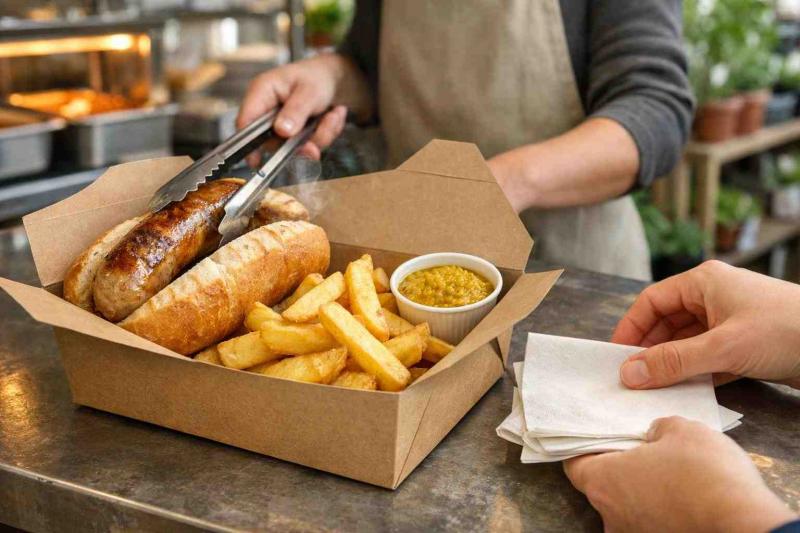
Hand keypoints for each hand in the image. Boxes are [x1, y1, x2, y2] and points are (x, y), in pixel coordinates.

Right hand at [237, 54, 348, 163]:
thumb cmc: (317, 76)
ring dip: (320, 135)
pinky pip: (309, 146)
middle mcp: (268, 111)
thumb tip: (281, 131)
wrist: (334, 79)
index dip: (248, 143)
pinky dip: (325, 134)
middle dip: (303, 140)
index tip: (256, 161)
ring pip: (295, 147)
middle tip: (324, 129)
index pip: (245, 121)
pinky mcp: (293, 135)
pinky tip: (331, 116)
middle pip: (274, 142)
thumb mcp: (309, 91)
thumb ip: (296, 110)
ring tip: (332, 114)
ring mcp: (280, 125)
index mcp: (262, 92)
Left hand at [565, 416, 795, 532]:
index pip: (575, 464)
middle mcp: (612, 516)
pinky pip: (651, 522)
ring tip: (669, 470)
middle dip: (619, 467)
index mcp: (604, 482)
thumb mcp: (681, 429)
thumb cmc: (706, 474)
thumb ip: (657, 428)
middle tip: (641, 447)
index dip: (586, 447)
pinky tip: (684, 494)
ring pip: (628, 507)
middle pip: (602, 486)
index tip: (600, 435)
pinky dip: (661, 508)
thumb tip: (654, 436)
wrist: (746, 525)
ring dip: (642, 490)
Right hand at [612, 260, 799, 388]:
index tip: (616, 356)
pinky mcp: (745, 344)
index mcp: (704, 282)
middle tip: (632, 378)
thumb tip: (628, 373)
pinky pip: (707, 357)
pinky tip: (684, 390)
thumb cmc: (785, 330)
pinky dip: (694, 372)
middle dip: (650, 349)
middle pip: (667, 323)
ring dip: (672, 364)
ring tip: (653, 388)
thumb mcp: (722, 347)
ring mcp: (730, 321)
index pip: (652, 301)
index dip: (631, 327)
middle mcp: (714, 297)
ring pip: (687, 342)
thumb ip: (673, 362)